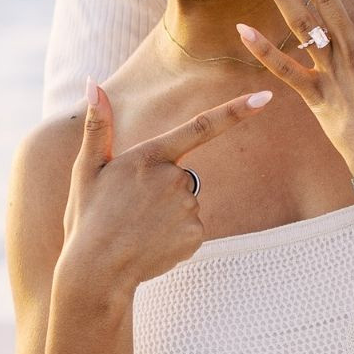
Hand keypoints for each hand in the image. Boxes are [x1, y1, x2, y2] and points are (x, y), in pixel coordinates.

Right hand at [59, 79, 271, 287]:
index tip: (266, 97)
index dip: (237, 111)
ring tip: (138, 227)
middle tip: (131, 209)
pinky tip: (151, 243)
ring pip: (186, 203)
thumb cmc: (88, 217)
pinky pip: (191, 227)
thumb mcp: (87, 169)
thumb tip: (91, 82)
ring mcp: (188, 208)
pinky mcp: (195, 234)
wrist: (96, 271)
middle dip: (162, 189)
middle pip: (182, 175)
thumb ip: (98, 125)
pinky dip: (174, 236)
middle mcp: (175, 178)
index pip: (201, 126)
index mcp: (150, 156)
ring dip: (166, 214)